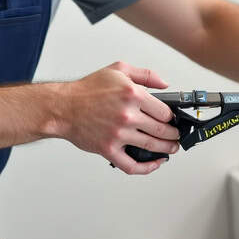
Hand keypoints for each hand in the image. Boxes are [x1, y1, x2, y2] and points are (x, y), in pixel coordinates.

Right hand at [58, 61, 179, 173]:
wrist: (63, 107)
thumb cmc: (87, 90)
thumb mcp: (118, 70)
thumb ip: (145, 75)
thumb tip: (165, 84)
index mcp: (132, 95)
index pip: (164, 111)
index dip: (172, 117)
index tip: (173, 120)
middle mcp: (127, 115)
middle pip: (162, 130)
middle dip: (173, 135)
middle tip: (176, 136)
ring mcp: (119, 134)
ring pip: (151, 146)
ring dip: (166, 149)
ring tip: (171, 148)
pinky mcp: (109, 149)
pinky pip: (132, 165)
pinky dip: (147, 168)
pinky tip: (155, 164)